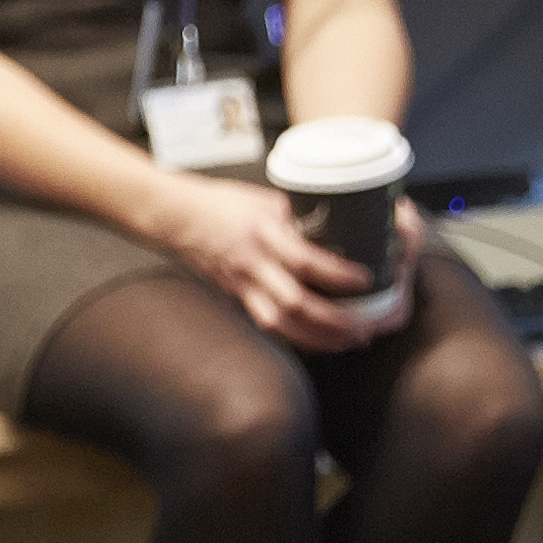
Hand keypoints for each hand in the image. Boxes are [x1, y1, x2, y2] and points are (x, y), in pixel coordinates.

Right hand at [146, 171, 386, 352]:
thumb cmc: (221, 204)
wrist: (177, 217)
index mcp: (263, 234)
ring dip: (317, 338)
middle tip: (362, 328)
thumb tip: (334, 228)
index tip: (364, 279)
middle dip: (334, 321)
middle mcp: (253, 264)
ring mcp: (243, 284)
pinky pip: (268, 322)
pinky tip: (315, 340)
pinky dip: (295, 335)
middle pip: (297, 304)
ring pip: (282, 323)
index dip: (337, 274)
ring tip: (345, 342)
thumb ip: (298, 218)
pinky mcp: (236, 295)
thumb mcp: (267, 200)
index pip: (305, 260)